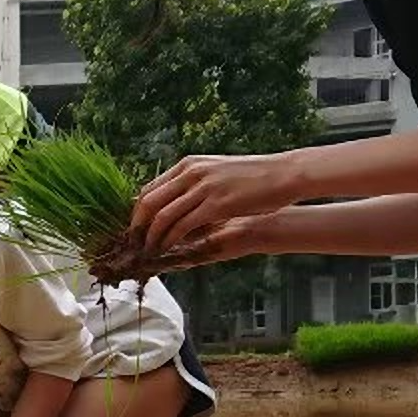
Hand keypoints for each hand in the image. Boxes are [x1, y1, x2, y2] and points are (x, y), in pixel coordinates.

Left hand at [130, 154, 303, 260]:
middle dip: (137, 226)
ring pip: (162, 216)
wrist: (283, 174)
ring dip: (151, 237)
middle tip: (134, 244)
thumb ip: (195, 184)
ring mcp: (202, 188)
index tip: (135, 228)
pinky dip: (170, 240)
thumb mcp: (216, 172)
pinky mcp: (215, 205)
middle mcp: (191, 173)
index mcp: (188, 164)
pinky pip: (182, 225)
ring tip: (148, 252)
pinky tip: (167, 250)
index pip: (150, 188)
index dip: (137, 211)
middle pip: (148, 202)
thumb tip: (176, 199)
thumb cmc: (253, 177)